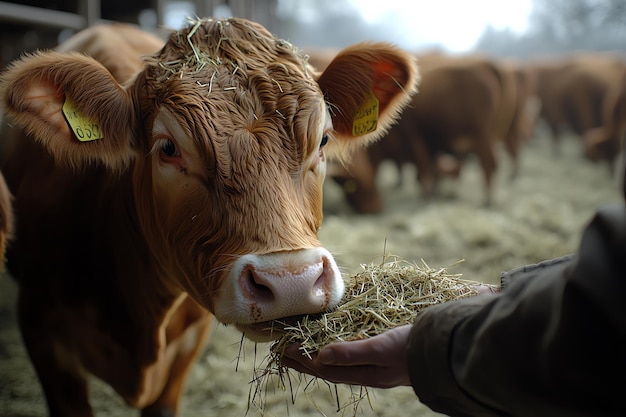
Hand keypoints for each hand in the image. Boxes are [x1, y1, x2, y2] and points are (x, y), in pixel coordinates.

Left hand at [281, 324, 412, 388]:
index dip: (303, 357)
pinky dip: (336, 349)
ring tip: (302, 349)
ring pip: (338, 361)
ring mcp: (374, 364)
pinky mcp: (382, 353)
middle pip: (328, 367)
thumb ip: (351, 353)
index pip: (325, 366)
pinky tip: (335, 344)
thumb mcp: (380, 349)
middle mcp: (366, 371)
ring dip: (317, 354)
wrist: (444, 351)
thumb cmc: (411, 349)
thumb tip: (320, 355)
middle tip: (282, 352)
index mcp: (363, 373)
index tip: (284, 348)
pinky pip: (350, 353)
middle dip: (304, 360)